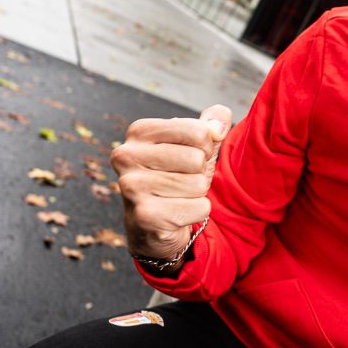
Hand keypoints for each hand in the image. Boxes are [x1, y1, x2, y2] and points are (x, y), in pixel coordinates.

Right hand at [110, 105, 232, 265]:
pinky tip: (177, 213)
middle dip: (200, 173)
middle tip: (183, 180)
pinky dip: (197, 212)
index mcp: (138, 132)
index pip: (197, 131)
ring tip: (178, 196)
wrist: (153, 223)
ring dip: (197, 193)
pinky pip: (199, 208)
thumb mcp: (195, 145)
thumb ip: (212, 124)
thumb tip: (220, 124)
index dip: (206, 146)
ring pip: (198, 184)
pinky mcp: (144, 216)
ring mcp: (131, 187)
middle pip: (197, 159)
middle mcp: (126, 156)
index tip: (190, 156)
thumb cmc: (177, 175)